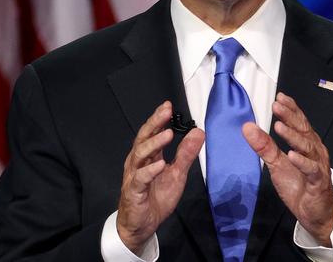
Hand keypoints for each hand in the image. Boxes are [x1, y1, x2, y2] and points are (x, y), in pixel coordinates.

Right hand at [117, 101, 203, 253]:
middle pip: (143, 138)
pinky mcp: (134, 191)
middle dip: (154, 123)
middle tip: (166, 111)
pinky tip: (160, 164)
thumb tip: (198, 132)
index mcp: (148, 156)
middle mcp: (138, 162)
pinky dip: (150, 171)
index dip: (159, 119)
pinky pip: (140, 179)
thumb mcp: (177, 174)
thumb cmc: (155, 197)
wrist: (141, 225)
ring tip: (168, 134)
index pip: (152, 132)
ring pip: (140, 155)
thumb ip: (186, 154)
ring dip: (154, 143)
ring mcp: (134, 176)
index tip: (168, 105)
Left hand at [242, 93, 332, 245]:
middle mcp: (314, 151)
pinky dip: (302, 162)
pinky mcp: (318, 182)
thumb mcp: (276, 163)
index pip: (299, 122)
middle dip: (290, 116)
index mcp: (306, 143)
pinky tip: (292, 155)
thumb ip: (264, 145)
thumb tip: (247, 127)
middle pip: (303, 129)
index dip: (291, 109)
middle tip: (277, 106)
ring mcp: (318, 165)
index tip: (279, 98)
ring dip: (292, 136)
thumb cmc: (299, 185)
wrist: (315, 212)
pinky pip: (311, 170)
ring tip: (279, 127)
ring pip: (307, 147)